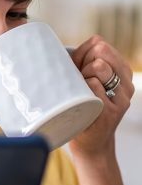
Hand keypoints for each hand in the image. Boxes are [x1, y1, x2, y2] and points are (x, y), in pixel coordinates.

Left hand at [69, 35, 134, 157]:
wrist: (89, 140)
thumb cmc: (81, 105)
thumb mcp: (83, 79)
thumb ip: (79, 61)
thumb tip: (57, 48)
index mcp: (122, 71)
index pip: (98, 43)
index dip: (81, 54)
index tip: (78, 71)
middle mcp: (127, 82)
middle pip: (99, 51)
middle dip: (82, 64)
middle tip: (80, 83)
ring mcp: (122, 97)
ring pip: (98, 66)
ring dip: (82, 76)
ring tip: (81, 92)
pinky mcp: (112, 111)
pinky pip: (93, 85)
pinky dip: (81, 90)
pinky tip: (82, 103)